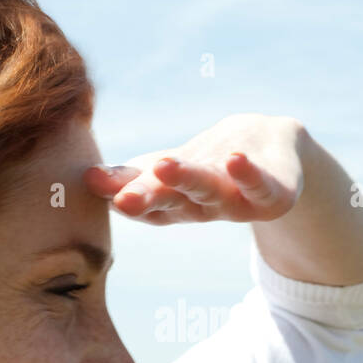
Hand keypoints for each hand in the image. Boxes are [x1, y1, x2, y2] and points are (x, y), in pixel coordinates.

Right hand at [82, 113, 304, 225]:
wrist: (274, 156)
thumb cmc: (213, 164)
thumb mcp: (173, 173)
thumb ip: (133, 178)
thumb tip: (88, 178)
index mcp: (177, 203)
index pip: (148, 201)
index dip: (124, 195)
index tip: (95, 184)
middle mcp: (204, 206)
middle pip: (174, 199)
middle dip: (150, 196)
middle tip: (124, 197)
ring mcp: (239, 200)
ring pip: (210, 188)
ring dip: (188, 179)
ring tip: (165, 166)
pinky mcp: (273, 193)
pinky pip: (260, 184)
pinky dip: (248, 174)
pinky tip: (235, 160)